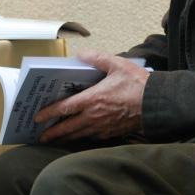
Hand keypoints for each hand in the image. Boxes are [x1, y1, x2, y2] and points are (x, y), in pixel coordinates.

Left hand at [34, 50, 149, 142]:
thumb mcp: (117, 64)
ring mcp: (103, 127)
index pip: (64, 109)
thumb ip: (97, 58)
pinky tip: (79, 136)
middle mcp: (95, 116)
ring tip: (55, 139)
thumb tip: (81, 55)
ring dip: (65, 137)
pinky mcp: (112, 133)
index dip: (48, 113)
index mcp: (93, 99)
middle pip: (68, 127)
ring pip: (79, 135)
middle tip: (40, 136)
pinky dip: (82, 138)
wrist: (158, 103)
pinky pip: (92, 137)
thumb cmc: (138, 84)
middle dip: (52, 132)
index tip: (37, 117)